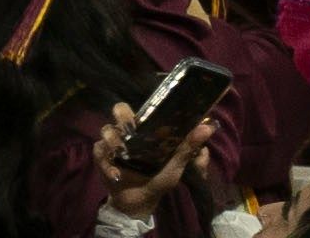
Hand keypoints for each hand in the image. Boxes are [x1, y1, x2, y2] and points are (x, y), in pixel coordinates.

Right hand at [99, 102, 218, 199]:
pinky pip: (100, 153)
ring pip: (106, 130)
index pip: (139, 108)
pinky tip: (116, 175)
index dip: (141, 106)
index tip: (143, 116)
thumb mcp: (177, 166)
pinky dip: (107, 165)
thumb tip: (209, 127)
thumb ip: (189, 147)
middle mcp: (127, 133)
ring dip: (113, 141)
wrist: (139, 203)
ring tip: (121, 153)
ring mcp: (113, 145)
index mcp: (144, 131)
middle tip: (130, 129)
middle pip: (118, 110)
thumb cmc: (159, 180)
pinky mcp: (102, 158)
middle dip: (122, 117)